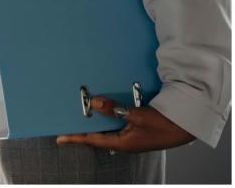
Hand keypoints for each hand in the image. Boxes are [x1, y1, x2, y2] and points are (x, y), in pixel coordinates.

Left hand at [55, 96, 194, 153]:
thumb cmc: (165, 124)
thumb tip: (94, 103)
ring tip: (81, 115)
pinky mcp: (136, 131)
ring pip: (107, 130)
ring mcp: (131, 138)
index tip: (59, 138)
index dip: (75, 138)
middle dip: (83, 129)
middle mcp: (124, 143)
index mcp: (123, 143)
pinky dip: (108, 118)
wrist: (187, 126)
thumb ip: (114, 109)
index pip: (92, 140)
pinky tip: (103, 110)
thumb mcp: (137, 115)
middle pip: (98, 136)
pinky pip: (117, 125)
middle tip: (67, 123)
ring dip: (96, 122)